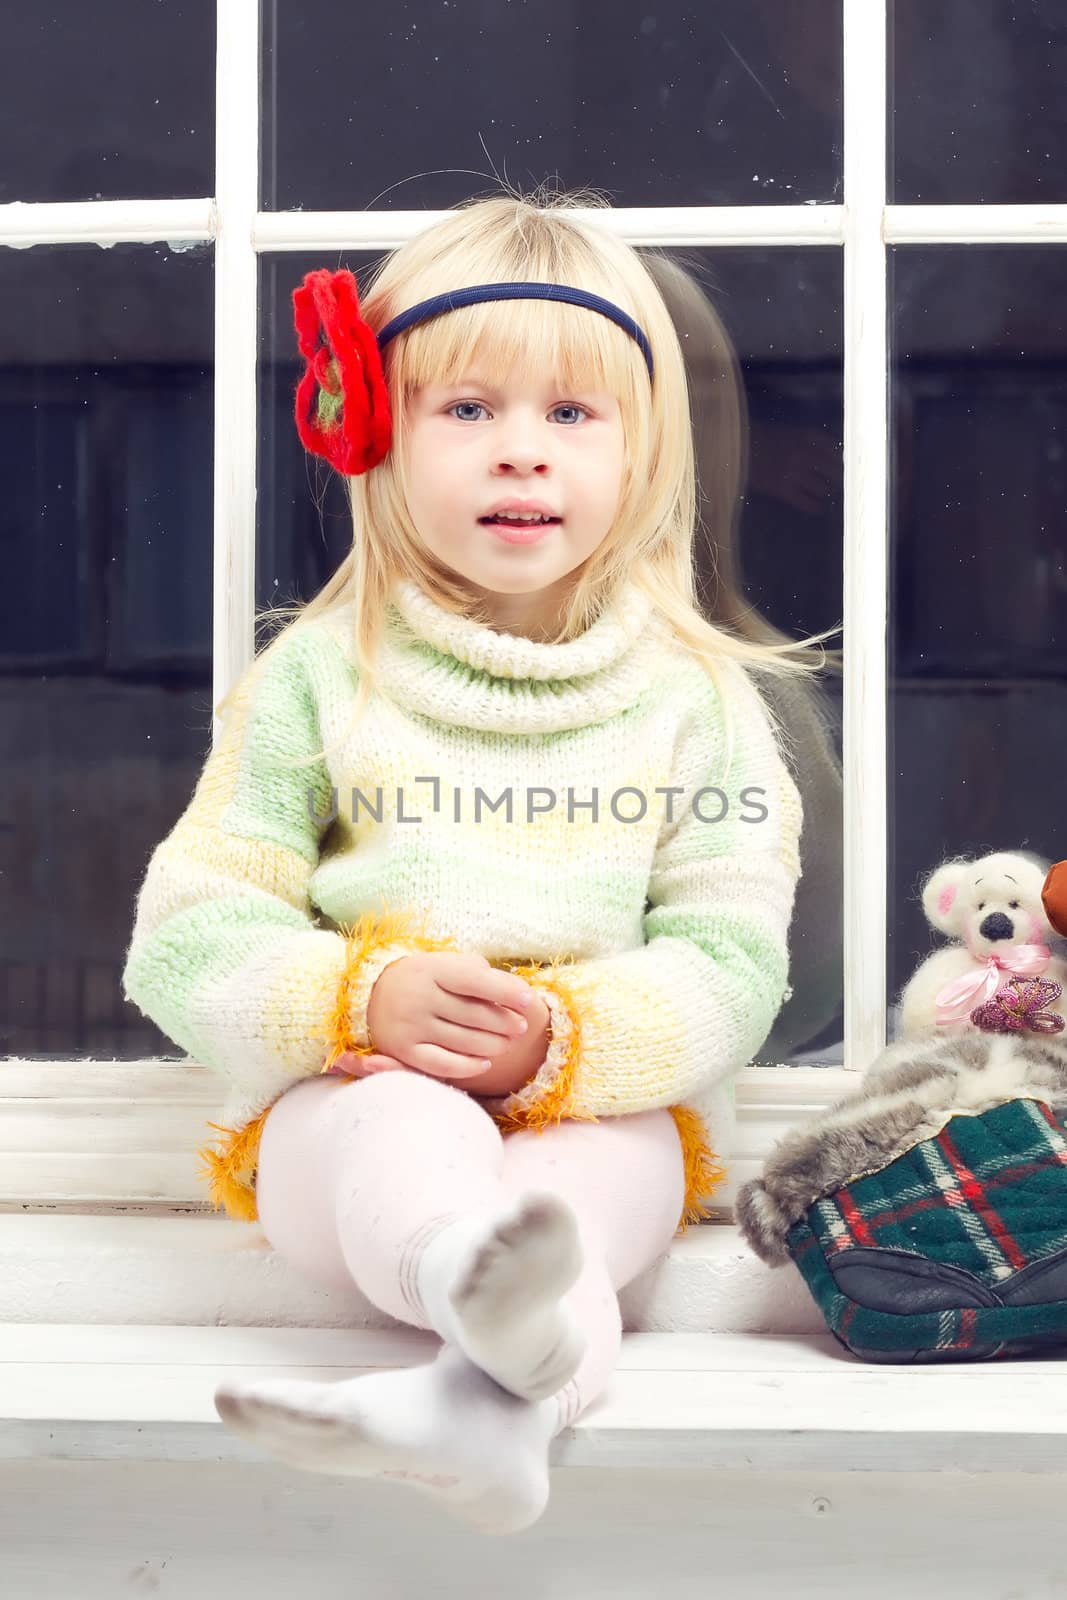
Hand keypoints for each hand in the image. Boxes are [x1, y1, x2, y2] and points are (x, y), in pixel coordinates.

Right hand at [331, 951, 549, 1095]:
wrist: (373, 993)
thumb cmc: (427, 978)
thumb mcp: (449, 965)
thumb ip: (483, 975)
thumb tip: (520, 993)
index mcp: (432, 969)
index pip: (476, 981)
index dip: (506, 992)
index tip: (529, 1001)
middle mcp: (418, 997)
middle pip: (474, 1015)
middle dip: (505, 1022)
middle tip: (522, 1028)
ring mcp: (410, 1025)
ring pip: (463, 1041)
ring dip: (493, 1044)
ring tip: (507, 1043)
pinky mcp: (404, 1051)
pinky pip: (442, 1064)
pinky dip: (467, 1066)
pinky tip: (485, 1063)